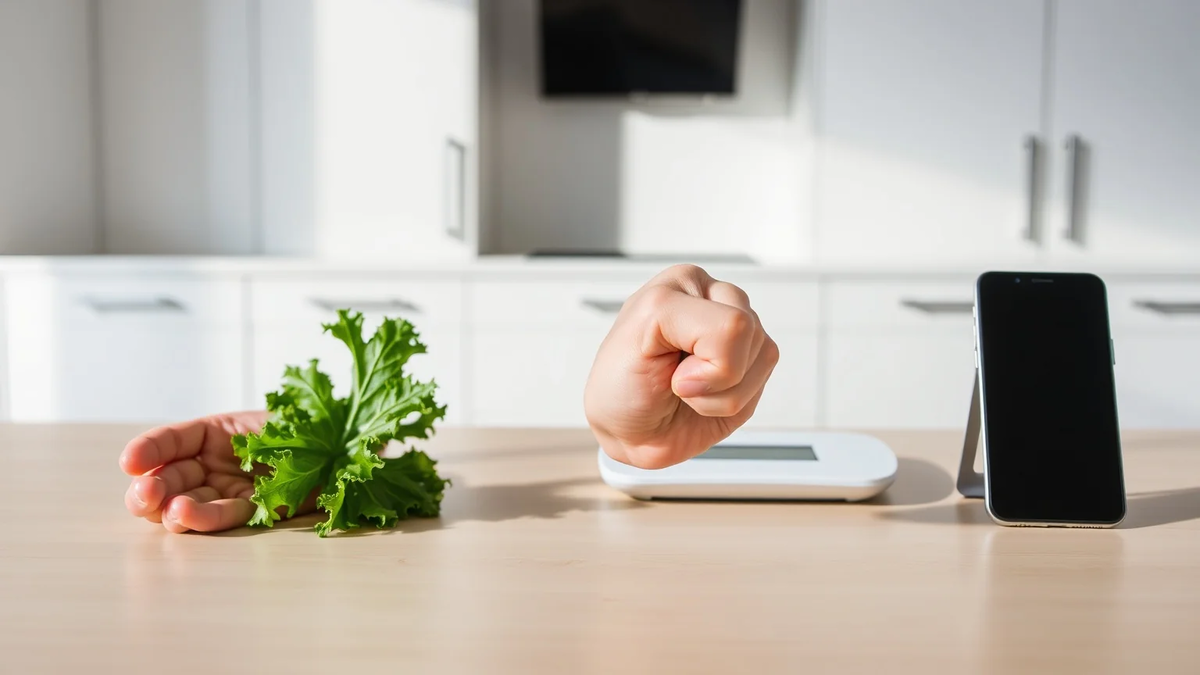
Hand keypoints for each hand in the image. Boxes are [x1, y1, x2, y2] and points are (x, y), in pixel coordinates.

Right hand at [120, 411, 302, 532]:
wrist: (357, 452)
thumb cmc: (317, 423)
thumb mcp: (280, 413)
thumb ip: (250, 424)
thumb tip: (208, 433)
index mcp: (217, 431)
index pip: (173, 439)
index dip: (149, 449)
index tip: (130, 461)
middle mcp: (217, 462)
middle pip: (170, 477)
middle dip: (151, 486)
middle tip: (147, 494)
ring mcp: (231, 490)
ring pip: (187, 503)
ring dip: (173, 509)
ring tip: (172, 511)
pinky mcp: (253, 512)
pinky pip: (225, 516)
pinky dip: (205, 519)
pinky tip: (188, 516)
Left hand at [584, 264, 778, 469]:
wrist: (627, 432)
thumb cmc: (619, 387)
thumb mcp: (636, 338)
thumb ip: (702, 329)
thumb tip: (740, 353)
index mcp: (684, 284)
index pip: (730, 323)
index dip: (701, 362)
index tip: (662, 368)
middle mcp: (714, 299)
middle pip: (749, 334)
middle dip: (713, 376)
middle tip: (675, 380)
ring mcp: (736, 330)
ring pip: (764, 356)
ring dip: (722, 393)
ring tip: (687, 390)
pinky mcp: (750, 361)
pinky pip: (765, 379)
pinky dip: (733, 402)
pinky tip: (705, 397)